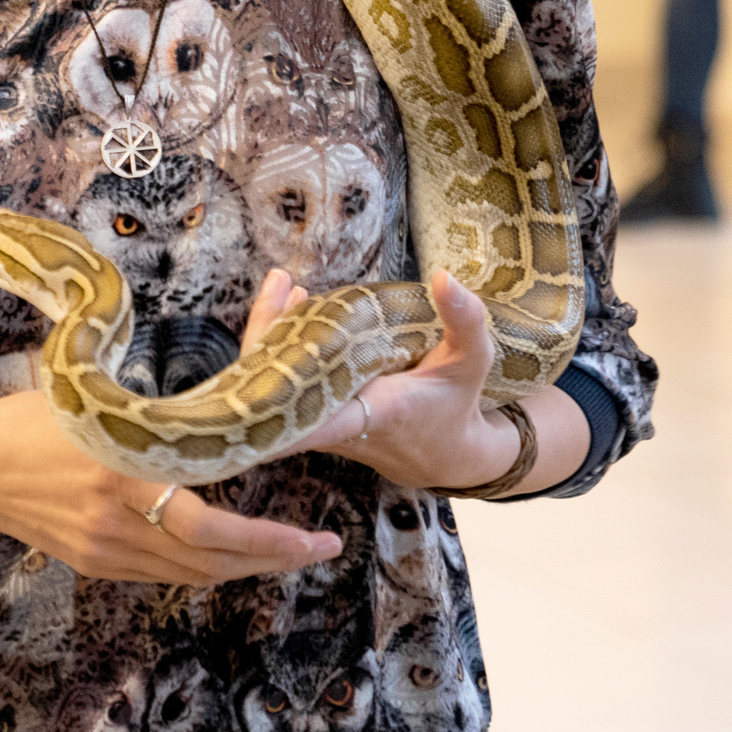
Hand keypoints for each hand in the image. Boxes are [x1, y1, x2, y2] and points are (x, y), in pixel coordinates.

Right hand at [0, 393, 340, 584]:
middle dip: (274, 558)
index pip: (213, 528)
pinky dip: (202, 566)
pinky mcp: (94, 562)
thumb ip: (152, 426)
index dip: (269, 539)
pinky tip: (226, 551)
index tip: (315, 536)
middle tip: (321, 547)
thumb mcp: (96, 405)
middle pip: (213, 563)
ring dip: (243, 566)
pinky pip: (162, 573)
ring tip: (286, 550)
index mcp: (124, 474)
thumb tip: (214, 424)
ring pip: (192, 576)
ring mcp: (105, 550)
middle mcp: (118, 523)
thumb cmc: (28, 419)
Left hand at [288, 271, 522, 492]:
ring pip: (278, 384)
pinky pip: (286, 383)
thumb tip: (444, 278)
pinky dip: (282, 343)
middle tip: (279, 284)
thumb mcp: (470, 361)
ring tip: (282, 284)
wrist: (445, 453)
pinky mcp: (316, 418)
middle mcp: (340, 424)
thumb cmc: (455, 404)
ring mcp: (322, 423)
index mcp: (376, 411)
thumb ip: (464, 321)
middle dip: (271, 333)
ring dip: (273, 333)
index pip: (316, 413)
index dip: (279, 396)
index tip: (260, 368)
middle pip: (282, 387)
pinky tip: (293, 302)